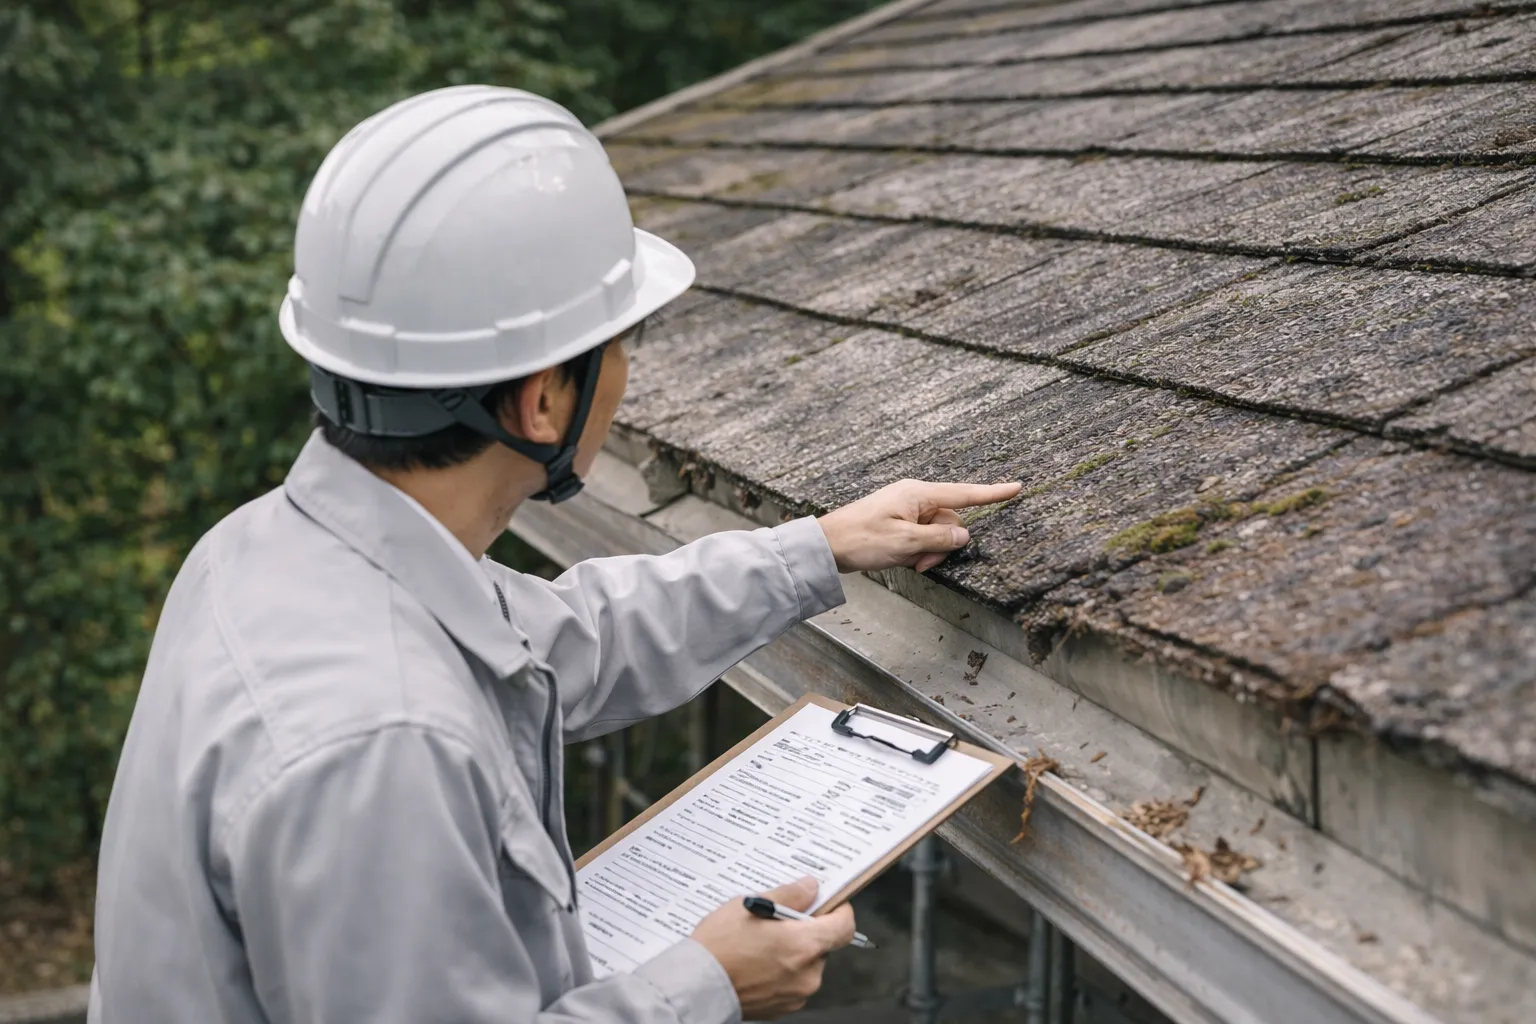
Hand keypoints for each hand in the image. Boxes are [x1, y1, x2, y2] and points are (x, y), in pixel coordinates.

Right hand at [691, 876, 855, 1019]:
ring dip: (792, 952)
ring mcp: (796, 994)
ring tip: (760, 944)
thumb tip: (810, 888)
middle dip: (805, 931)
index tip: (826, 903)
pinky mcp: (783, 1008)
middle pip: (823, 945)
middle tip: (777, 921)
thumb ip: (789, 895)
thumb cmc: (720, 946)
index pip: (845, 926)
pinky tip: (756, 963)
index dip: (839, 911)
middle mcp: (808, 974)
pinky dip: (781, 971)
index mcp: (805, 945)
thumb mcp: (752, 906)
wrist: (696, 986)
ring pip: (807, 964)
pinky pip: (792, 983)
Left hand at [817, 479, 1022, 573]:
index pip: (964, 494)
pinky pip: (921, 536)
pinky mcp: (899, 522)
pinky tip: (903, 559)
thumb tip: (965, 534)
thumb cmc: (862, 539)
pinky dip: (917, 550)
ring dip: (928, 551)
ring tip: (908, 562)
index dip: (992, 493)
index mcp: (918, 494)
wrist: (827, 545)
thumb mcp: (905, 543)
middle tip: (919, 562)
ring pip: (936, 532)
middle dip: (942, 545)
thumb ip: (939, 538)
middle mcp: (915, 497)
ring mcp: (906, 510)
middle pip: (950, 521)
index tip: (1016, 487)